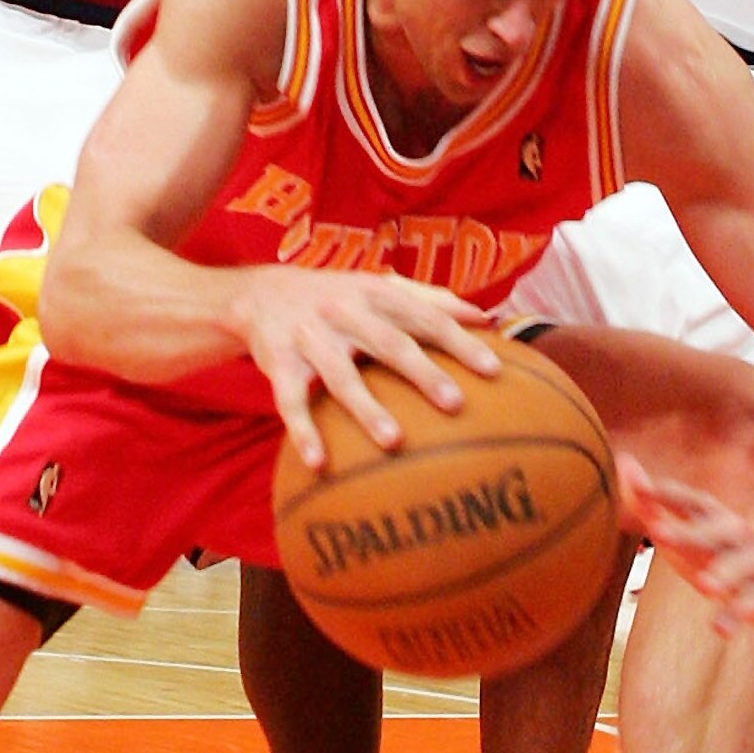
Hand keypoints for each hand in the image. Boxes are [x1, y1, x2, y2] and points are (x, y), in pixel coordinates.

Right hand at [228, 267, 500, 470]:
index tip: (494, 369)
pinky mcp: (279, 365)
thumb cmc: (336, 297)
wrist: (259, 294)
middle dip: (423, 373)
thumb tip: (486, 316)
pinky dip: (304, 433)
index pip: (425, 317)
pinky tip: (320, 464)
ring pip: (341, 376)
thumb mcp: (377, 288)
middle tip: (456, 404)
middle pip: (389, 343)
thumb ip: (428, 300)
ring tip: (394, 442)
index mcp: (375, 295)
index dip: (460, 341)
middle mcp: (344, 313)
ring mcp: (310, 339)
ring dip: (367, 409)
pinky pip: (290, 402)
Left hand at [617, 454, 753, 629]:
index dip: (664, 494)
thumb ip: (651, 501)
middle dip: (687, 534)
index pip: (687, 500)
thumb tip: (622, 462)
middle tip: (658, 534)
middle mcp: (734, 532)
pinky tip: (722, 627)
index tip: (640, 489)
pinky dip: (741, 613)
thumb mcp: (683, 521)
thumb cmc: (713, 541)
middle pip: (711, 532)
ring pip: (740, 566)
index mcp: (711, 513)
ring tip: (707, 586)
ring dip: (726, 574)